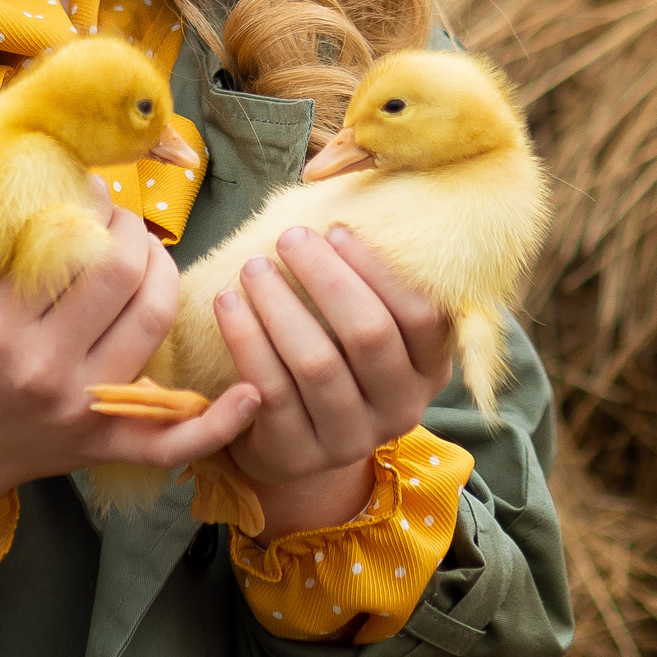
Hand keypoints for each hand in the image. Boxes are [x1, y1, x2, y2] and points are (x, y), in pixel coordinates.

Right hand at [0, 191, 261, 529]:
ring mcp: (78, 408)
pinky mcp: (102, 445)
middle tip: (123, 222)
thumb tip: (30, 162)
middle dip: (133, 230)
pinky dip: (218, 424)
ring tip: (150, 256)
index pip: (68, 240)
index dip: (93, 204)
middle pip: (120, 272)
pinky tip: (253, 394)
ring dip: (166, 272)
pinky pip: (171, 441)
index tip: (93, 194)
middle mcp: (40, 365)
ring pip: (154, 320)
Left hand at [214, 226, 452, 536]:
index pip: (420, 316)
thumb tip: (348, 202)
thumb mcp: (368, 330)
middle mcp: (400, 409)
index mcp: (429, 371)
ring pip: (317, 363)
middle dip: (326, 278)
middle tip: (289, 238)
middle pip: (369, 335)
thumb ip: (370, 284)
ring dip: (280, 306)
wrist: (295, 442)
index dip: (379, 270)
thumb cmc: (334, 359)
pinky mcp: (298, 454)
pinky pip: (271, 390)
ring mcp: (350, 439)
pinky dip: (247, 340)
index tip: (336, 230)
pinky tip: (227, 304)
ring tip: (253, 267)